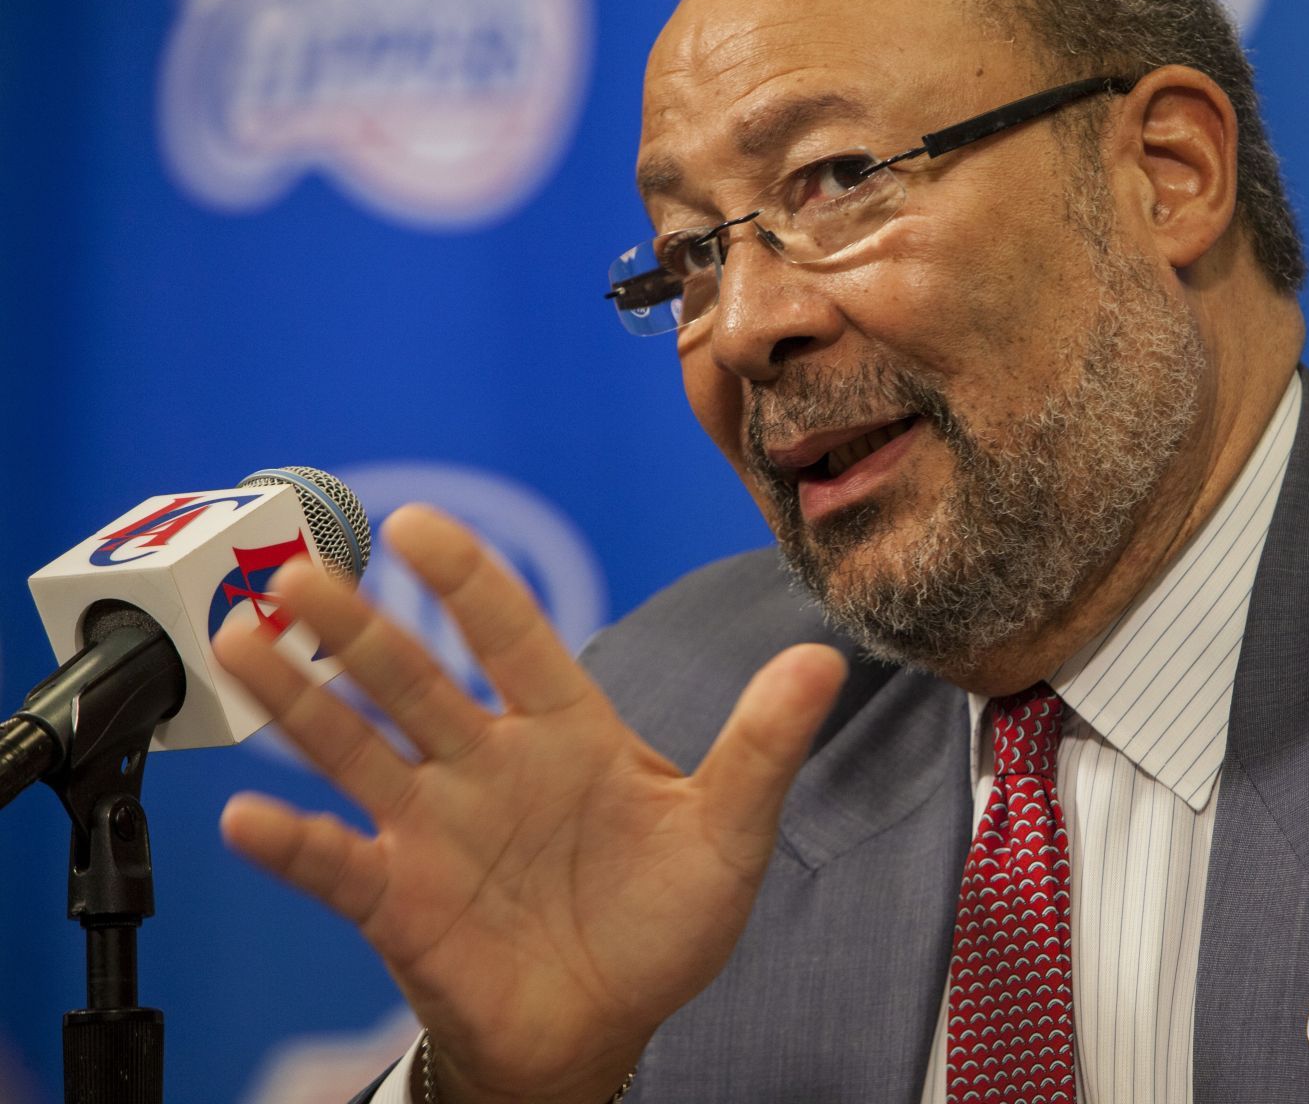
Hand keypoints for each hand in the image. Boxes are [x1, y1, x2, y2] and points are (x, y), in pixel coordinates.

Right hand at [215, 504, 846, 1103]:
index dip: (468, 581)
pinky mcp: (400, 902)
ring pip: (355, 750)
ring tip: (241, 642)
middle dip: (359, 627)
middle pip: (413, 679)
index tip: (418, 523)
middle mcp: (487, 763)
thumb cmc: (665, 921)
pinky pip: (335, 866)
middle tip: (301, 572)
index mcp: (565, 729)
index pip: (513, 636)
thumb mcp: (729, 830)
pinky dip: (291, 845)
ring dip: (300, 701)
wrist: (608, 1026)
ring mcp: (435, 828)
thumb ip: (763, 745)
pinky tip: (247, 819)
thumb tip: (825, 658)